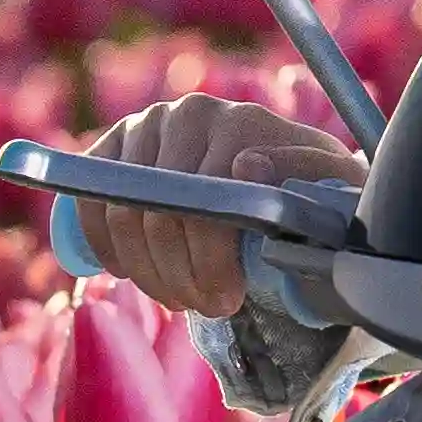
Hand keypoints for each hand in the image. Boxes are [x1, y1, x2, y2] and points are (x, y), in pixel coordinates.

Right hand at [65, 89, 322, 318]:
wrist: (275, 167)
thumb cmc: (310, 185)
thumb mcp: (332, 183)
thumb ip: (311, 170)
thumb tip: (247, 166)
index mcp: (243, 122)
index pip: (207, 205)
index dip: (210, 263)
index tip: (226, 302)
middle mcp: (190, 113)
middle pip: (161, 214)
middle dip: (178, 275)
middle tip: (202, 307)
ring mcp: (147, 125)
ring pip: (123, 214)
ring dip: (144, 270)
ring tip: (177, 297)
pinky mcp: (113, 143)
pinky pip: (89, 199)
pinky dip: (103, 243)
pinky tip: (127, 272)